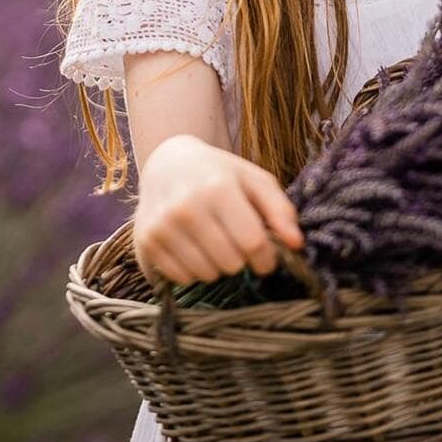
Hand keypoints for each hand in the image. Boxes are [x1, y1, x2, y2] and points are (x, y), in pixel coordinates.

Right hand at [132, 134, 304, 285]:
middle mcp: (185, 208)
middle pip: (231, 263)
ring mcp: (162, 227)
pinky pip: (182, 278)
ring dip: (217, 266)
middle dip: (240, 259)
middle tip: (235, 242)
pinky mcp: (146, 242)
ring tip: (213, 243)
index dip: (267, 257)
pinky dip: (193, 270)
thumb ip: (280, 209)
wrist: (167, 163)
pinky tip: (192, 248)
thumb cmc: (218, 173)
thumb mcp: (254, 180)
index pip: (252, 243)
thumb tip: (296, 244)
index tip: (266, 256)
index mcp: (217, 189)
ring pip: (207, 275)